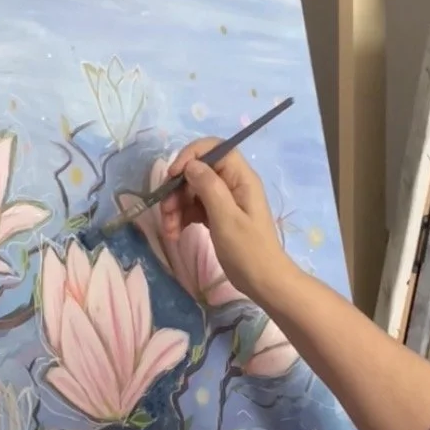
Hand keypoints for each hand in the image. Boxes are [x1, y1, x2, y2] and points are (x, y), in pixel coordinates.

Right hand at [158, 139, 288, 306]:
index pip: (214, 148)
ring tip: (169, 231)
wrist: (263, 281)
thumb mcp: (227, 218)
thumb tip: (190, 165)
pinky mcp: (217, 216)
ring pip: (192, 191)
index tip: (172, 176)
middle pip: (197, 171)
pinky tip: (175, 233)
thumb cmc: (249, 250)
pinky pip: (194, 207)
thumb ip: (209, 187)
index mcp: (240, 178)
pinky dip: (182, 218)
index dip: (190, 156)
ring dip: (175, 207)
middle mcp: (232, 184)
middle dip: (177, 189)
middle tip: (165, 212)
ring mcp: (224, 200)